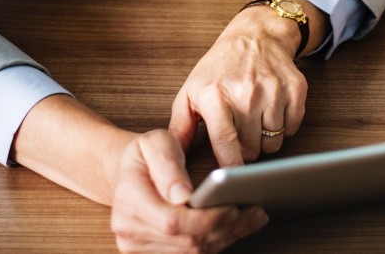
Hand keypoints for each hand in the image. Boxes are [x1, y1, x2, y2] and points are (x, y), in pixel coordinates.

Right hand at [111, 129, 267, 252]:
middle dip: (226, 228)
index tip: (234, 208)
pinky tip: (235, 228)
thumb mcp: (155, 142)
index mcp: (129, 198)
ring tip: (253, 218)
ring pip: (191, 252)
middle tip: (256, 212)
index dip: (207, 219)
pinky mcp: (149, 253)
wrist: (127, 173)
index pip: (173, 221)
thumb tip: (182, 194)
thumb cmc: (145, 155)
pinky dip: (216, 242)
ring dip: (226, 237)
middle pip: (186, 241)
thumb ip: (168, 164)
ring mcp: (137, 245)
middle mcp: (128, 228)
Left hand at [167, 0, 312, 165]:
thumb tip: (172, 158)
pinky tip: (272, 111)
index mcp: (216, 95)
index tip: (230, 179)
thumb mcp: (191, 91)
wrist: (255, 36)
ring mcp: (273, 90)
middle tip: (240, 132)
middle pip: (252, 149)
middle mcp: (246, 92)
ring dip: (265, 139)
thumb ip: (180, 127)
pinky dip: (283, 127)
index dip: (230, 167)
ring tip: (255, 120)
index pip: (226, 143)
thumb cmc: (219, 67)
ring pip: (273, 142)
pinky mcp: (295, 89)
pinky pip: (292, 128)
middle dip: (246, 149)